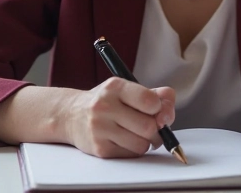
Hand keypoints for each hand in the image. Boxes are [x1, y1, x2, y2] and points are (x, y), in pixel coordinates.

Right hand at [61, 77, 175, 158]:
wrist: (71, 115)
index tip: (155, 109)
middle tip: (153, 127)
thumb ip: (155, 95)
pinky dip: (134, 149)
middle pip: (149, 126)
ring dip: (146, 142)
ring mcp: (100, 129)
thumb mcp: (127, 89)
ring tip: (137, 133)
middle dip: (157, 129)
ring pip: (142, 144)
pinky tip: (125, 140)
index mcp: (115, 87)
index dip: (160, 108)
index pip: (150, 100)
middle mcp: (105, 106)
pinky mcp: (99, 149)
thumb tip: (168, 111)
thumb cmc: (106, 102)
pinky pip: (131, 154)